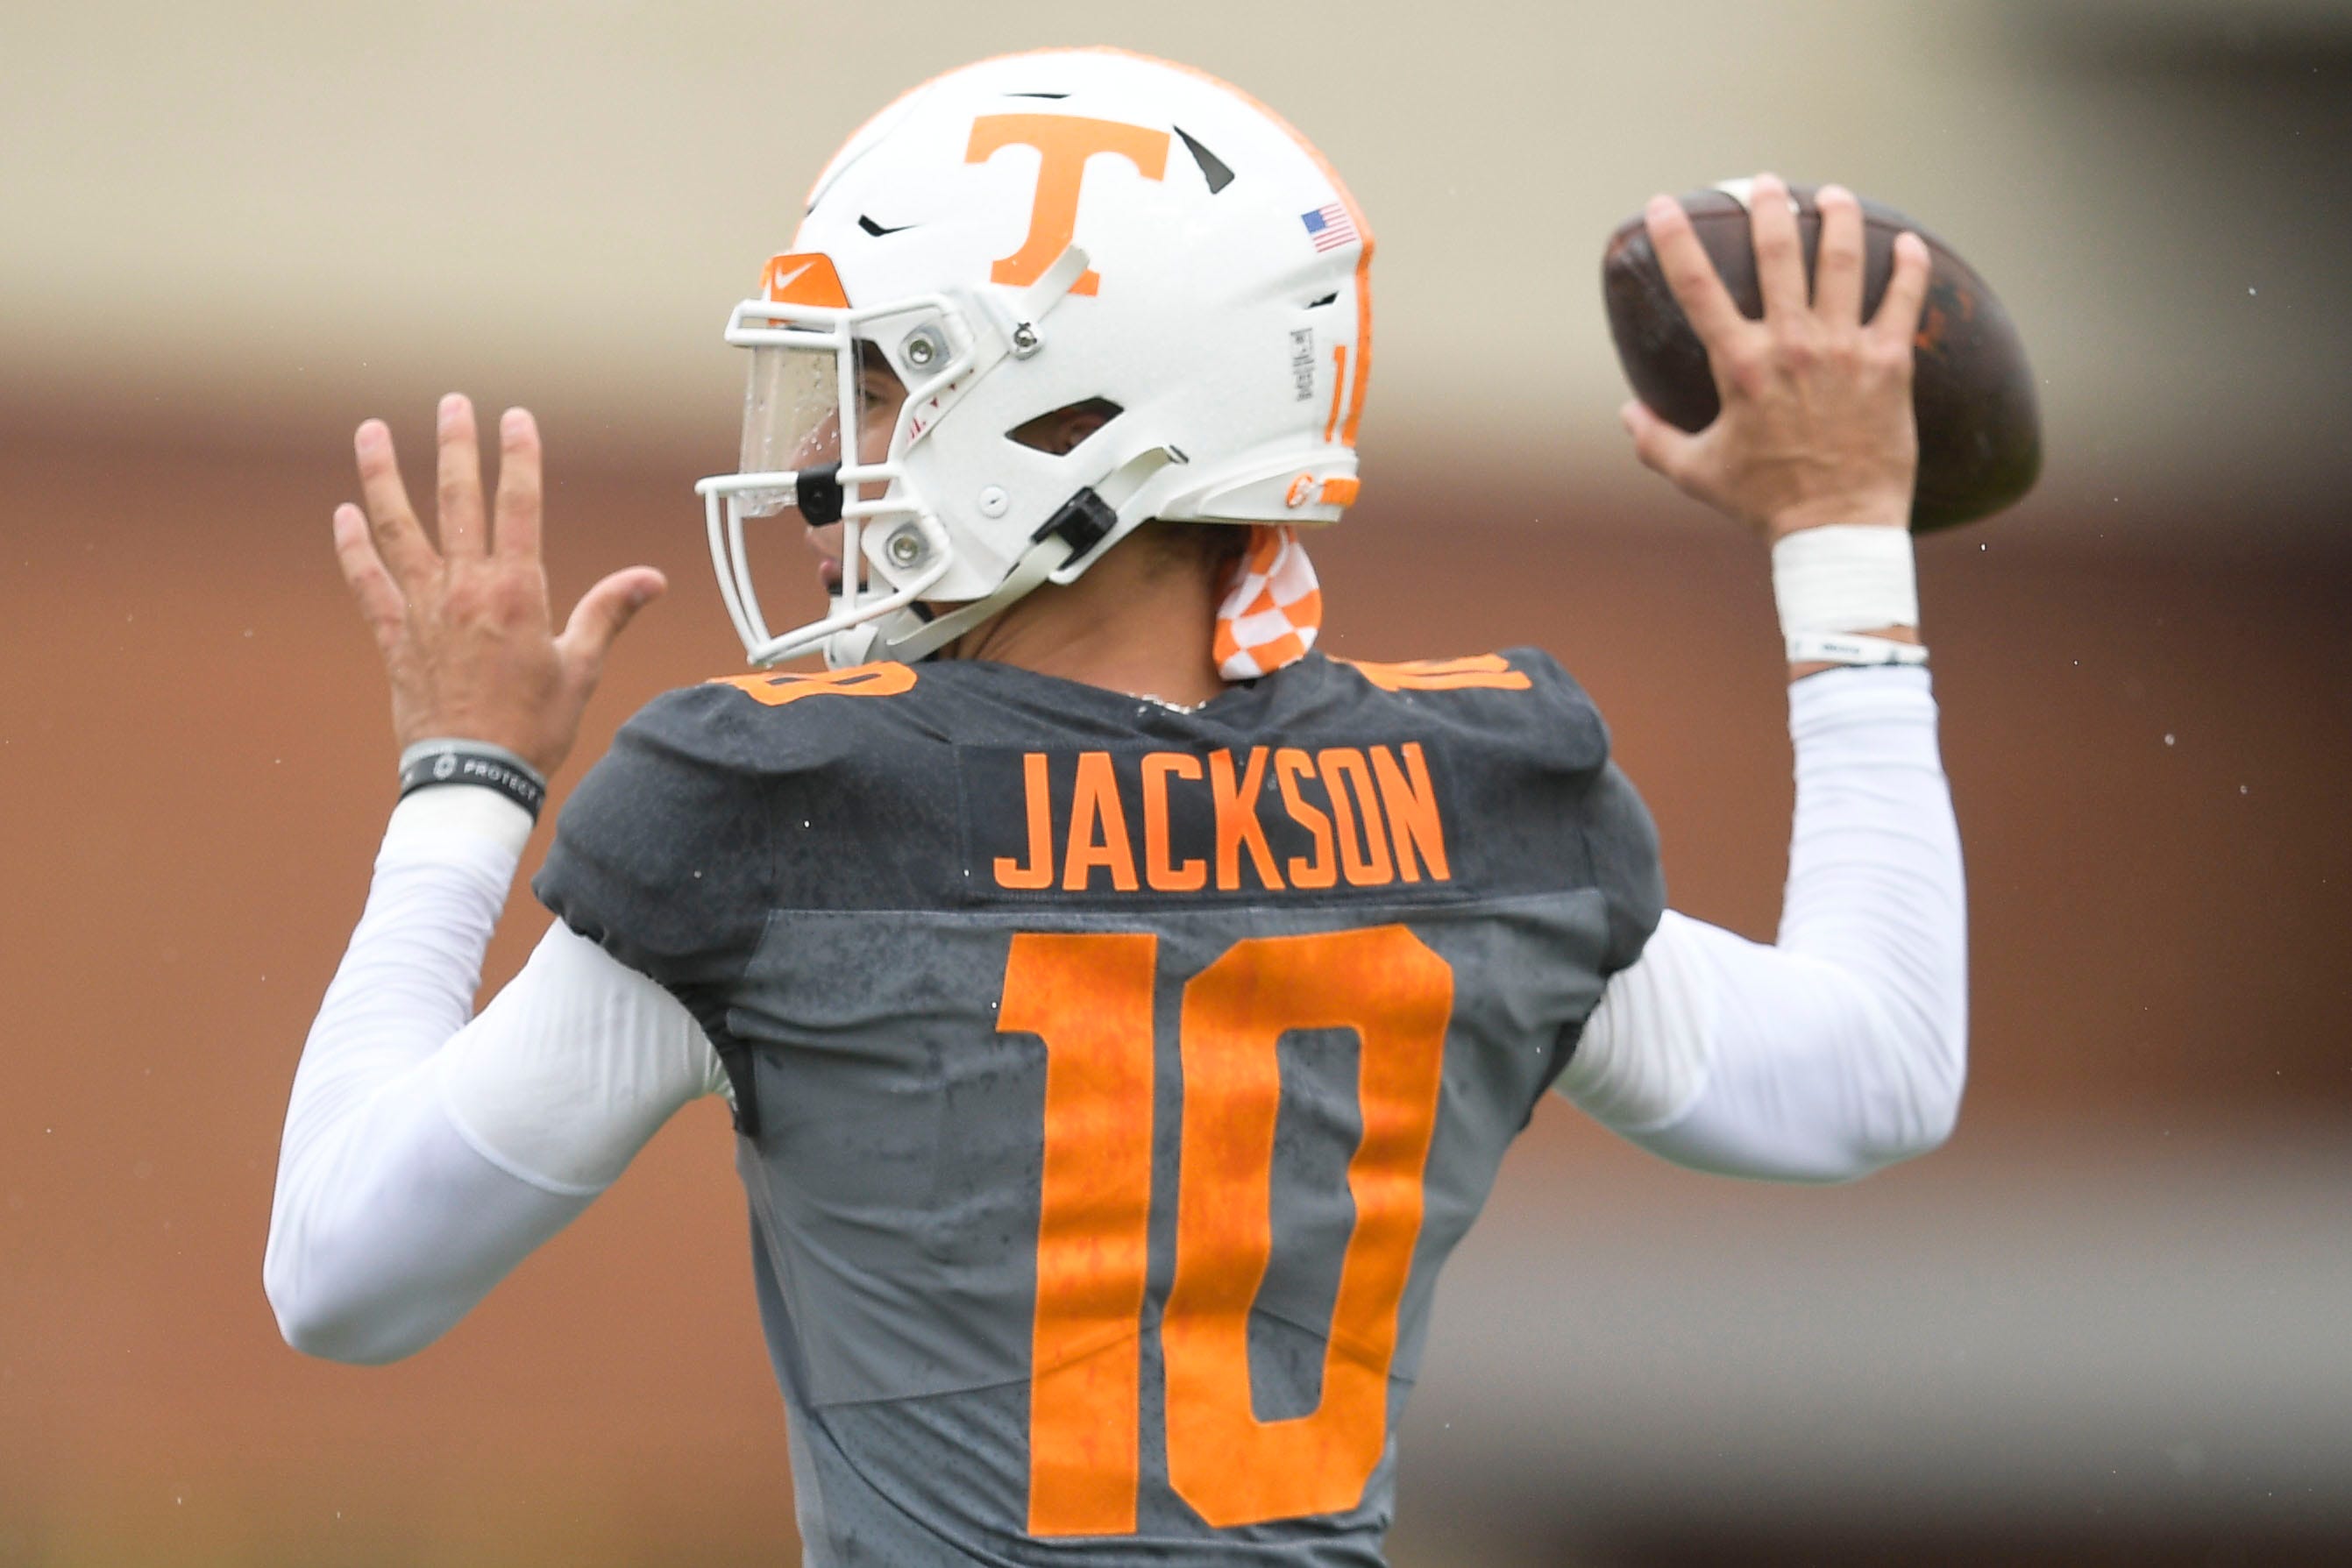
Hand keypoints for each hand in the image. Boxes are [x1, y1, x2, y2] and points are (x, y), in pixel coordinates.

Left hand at [333, 394, 665, 777]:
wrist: (475, 776)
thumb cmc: (534, 727)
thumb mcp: (581, 668)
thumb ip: (607, 612)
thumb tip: (650, 579)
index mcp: (516, 592)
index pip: (518, 506)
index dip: (517, 457)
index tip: (514, 418)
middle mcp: (465, 590)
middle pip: (456, 501)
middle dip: (454, 447)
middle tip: (452, 404)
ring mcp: (423, 609)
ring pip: (398, 528)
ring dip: (382, 476)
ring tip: (372, 432)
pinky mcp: (394, 636)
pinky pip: (366, 582)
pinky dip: (353, 547)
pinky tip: (343, 514)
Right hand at [1620, 174, 1932, 541]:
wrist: (1836, 529)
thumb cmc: (1763, 502)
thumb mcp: (1696, 474)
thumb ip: (1653, 440)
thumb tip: (1626, 413)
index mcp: (1740, 366)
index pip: (1697, 287)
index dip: (1675, 239)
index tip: (1663, 204)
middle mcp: (1791, 345)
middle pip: (1778, 252)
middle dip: (1768, 207)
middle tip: (1764, 183)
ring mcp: (1844, 349)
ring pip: (1843, 261)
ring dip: (1838, 218)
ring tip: (1835, 195)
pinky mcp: (1890, 364)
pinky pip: (1903, 300)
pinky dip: (1909, 267)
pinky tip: (1909, 243)